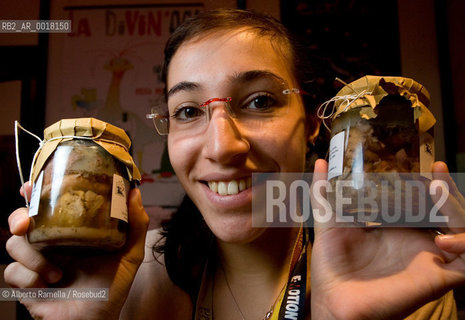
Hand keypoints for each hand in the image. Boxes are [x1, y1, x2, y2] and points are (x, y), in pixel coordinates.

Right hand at [4, 182, 148, 319]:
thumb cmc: (112, 287)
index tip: (32, 185)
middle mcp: (51, 243)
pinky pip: (12, 272)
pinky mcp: (26, 283)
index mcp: (71, 231)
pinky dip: (29, 277)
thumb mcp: (129, 254)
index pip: (48, 205)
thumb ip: (135, 225)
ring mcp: (36, 262)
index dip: (36, 192)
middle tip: (26, 223)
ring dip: (32, 256)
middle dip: (19, 217)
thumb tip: (135, 192)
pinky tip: (49, 284)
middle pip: (22, 219)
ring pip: (13, 244)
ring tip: (57, 272)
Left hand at [309, 160, 464, 319]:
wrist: (333, 302)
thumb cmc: (332, 266)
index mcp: (396, 228)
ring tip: (438, 192)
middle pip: (447, 212)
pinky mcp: (437, 278)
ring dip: (457, 210)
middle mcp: (416, 240)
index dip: (433, 184)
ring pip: (462, 230)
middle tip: (438, 174)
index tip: (433, 165)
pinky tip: (443, 239)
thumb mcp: (329, 221)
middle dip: (449, 191)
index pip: (424, 201)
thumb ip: (325, 192)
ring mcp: (429, 258)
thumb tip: (322, 161)